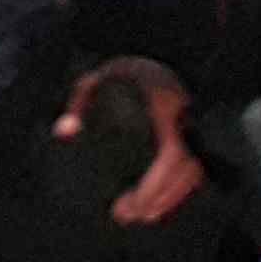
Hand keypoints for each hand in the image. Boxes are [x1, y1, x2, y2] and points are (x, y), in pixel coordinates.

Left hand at [54, 57, 203, 226]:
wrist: (160, 46)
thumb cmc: (127, 67)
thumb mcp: (98, 78)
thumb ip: (80, 103)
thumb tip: (64, 131)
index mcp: (166, 106)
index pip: (170, 155)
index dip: (154, 187)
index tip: (131, 205)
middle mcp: (186, 118)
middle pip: (185, 172)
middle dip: (158, 200)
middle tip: (128, 215)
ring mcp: (194, 124)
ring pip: (194, 172)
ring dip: (169, 198)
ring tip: (142, 214)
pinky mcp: (196, 130)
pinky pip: (197, 166)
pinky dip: (180, 188)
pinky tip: (160, 201)